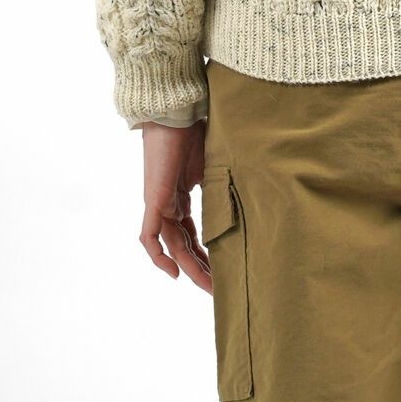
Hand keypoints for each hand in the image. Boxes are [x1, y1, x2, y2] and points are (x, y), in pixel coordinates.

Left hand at [138, 120, 211, 292]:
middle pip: (184, 244)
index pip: (192, 233)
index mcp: (182, 195)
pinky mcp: (154, 201)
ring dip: (188, 266)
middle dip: (201, 268)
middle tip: (218, 287)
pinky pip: (151, 237)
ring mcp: (160, 203)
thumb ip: (222, 186)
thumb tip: (249, 196)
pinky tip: (174, 272)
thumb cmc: (193, 131)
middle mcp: (169, 203)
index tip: (222, 269)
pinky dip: (159, 256)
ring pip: (172, 245)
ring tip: (206, 285)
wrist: (174, 114)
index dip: (205, 253)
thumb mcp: (214, 165)